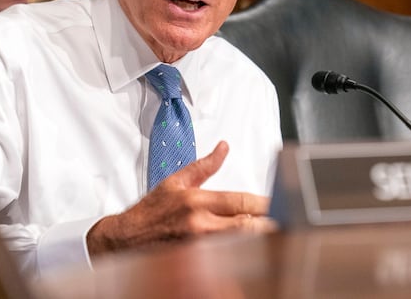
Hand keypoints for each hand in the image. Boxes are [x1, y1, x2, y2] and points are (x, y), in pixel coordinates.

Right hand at [86, 141, 274, 257]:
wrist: (125, 238)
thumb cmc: (150, 211)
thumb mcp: (176, 181)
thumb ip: (204, 166)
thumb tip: (223, 148)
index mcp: (197, 200)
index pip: (240, 201)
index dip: (265, 203)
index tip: (279, 204)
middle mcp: (199, 224)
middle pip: (245, 225)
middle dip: (267, 224)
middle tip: (286, 223)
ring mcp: (197, 246)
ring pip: (238, 245)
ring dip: (256, 241)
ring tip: (274, 238)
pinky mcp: (194, 262)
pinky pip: (223, 261)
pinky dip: (238, 257)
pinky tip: (249, 255)